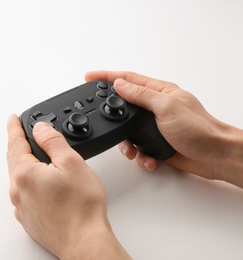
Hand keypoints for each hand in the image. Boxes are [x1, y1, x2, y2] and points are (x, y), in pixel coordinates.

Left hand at [7, 114, 130, 258]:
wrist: (84, 242)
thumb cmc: (81, 208)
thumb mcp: (71, 163)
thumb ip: (53, 141)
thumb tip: (40, 128)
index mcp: (25, 174)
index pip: (16, 143)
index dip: (14, 128)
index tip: (12, 119)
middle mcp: (18, 191)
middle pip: (14, 160)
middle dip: (17, 144)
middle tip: (20, 133)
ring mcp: (22, 207)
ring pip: (18, 177)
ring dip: (22, 162)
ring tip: (30, 154)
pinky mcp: (29, 219)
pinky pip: (24, 193)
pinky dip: (28, 181)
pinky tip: (38, 181)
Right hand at [85, 71, 242, 187]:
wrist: (214, 156)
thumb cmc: (199, 129)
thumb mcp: (166, 107)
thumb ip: (141, 95)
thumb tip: (120, 84)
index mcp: (159, 92)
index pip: (127, 79)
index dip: (107, 77)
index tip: (90, 77)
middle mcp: (155, 107)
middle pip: (124, 106)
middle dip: (112, 116)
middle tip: (102, 120)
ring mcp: (155, 126)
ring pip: (128, 132)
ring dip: (127, 144)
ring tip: (133, 151)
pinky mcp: (156, 143)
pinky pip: (139, 148)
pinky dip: (140, 156)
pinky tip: (147, 159)